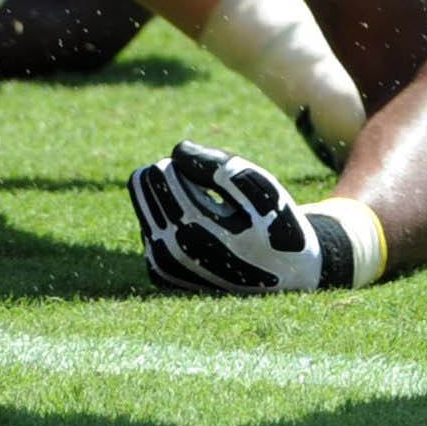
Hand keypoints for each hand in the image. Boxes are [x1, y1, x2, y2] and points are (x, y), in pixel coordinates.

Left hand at [129, 140, 378, 292]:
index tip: (219, 179)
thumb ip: (221, 166)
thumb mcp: (261, 189)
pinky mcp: (159, 272)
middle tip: (211, 190)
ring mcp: (161, 264)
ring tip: (209, 210)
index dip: (191, 162)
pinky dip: (171, 219)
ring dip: (172, 197)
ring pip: (144, 202)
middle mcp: (171, 250)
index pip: (162, 172)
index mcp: (196, 228)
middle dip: (175, 175)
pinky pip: (149, 225)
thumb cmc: (274, 224)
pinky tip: (201, 230)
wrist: (282, 274)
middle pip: (144, 184)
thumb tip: (177, 151)